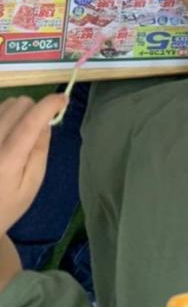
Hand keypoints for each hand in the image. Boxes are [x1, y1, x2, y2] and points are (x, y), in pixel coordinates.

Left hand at [0, 94, 66, 234]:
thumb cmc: (5, 206)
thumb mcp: (31, 184)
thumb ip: (40, 150)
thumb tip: (47, 121)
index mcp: (7, 159)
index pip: (31, 120)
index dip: (51, 104)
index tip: (64, 100)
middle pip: (19, 104)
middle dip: (35, 109)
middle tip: (39, 126)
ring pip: (5, 104)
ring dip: (18, 111)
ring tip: (19, 132)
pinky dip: (4, 116)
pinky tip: (5, 134)